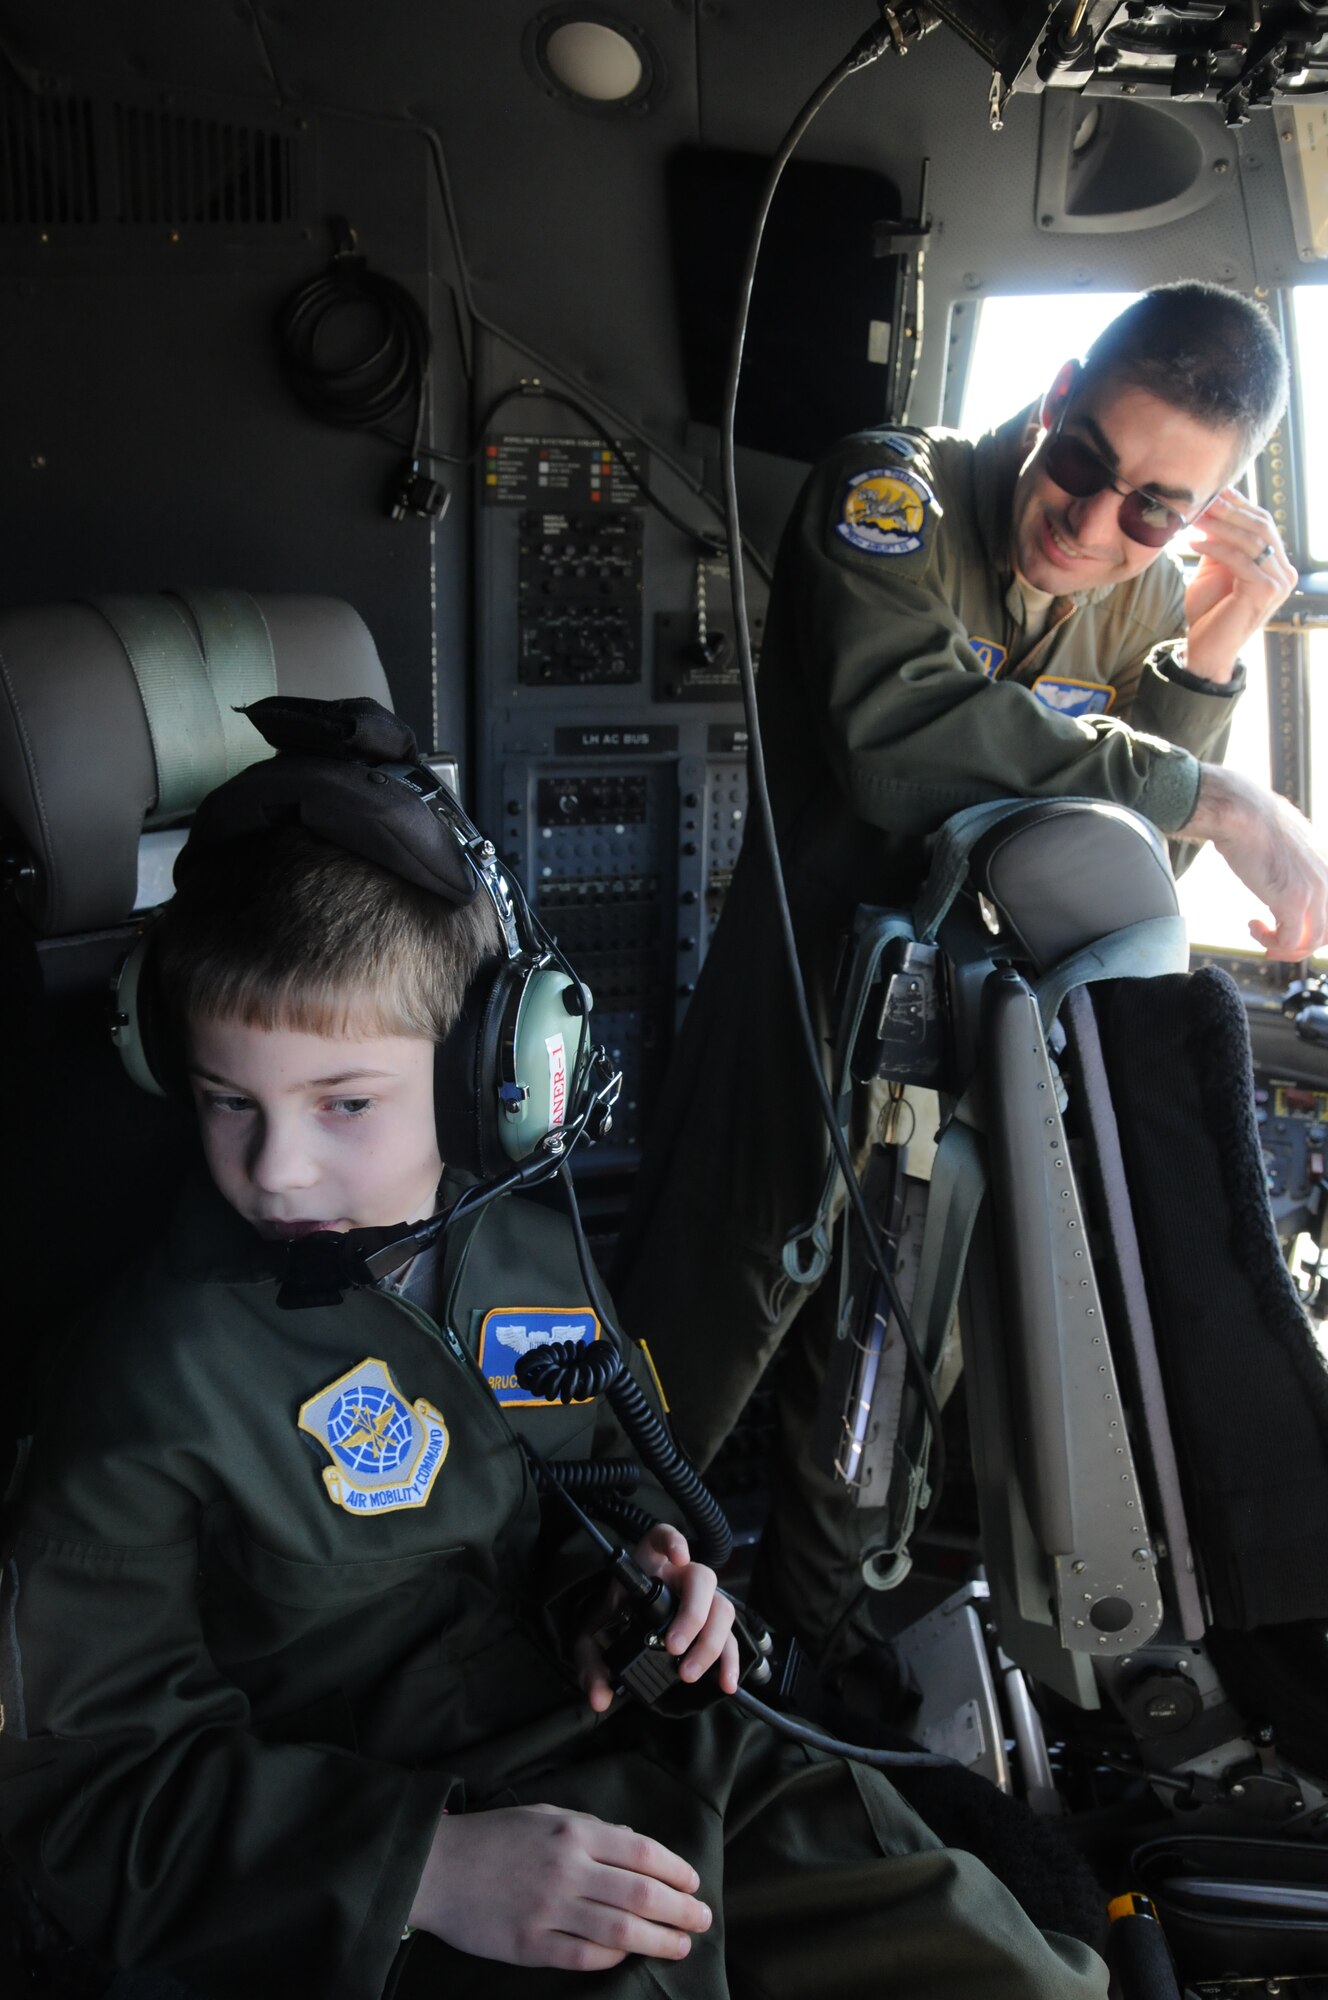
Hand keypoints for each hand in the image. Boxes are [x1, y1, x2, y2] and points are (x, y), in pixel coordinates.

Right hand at [408, 1803, 711, 1968]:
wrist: (438, 1866)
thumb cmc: (496, 1836)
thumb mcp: (547, 1814)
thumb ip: (593, 1830)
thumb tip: (635, 1846)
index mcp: (574, 1831)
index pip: (642, 1852)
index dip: (676, 1871)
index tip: (694, 1885)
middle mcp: (566, 1868)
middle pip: (640, 1895)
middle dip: (680, 1911)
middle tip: (702, 1921)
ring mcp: (548, 1909)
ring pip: (620, 1932)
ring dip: (659, 1941)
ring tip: (680, 1946)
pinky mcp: (530, 1944)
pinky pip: (584, 1957)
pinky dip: (613, 1959)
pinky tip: (629, 1957)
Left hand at [575, 1523, 738, 1714]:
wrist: (620, 1629)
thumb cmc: (610, 1621)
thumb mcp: (591, 1638)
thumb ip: (590, 1664)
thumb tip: (600, 1699)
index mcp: (647, 1564)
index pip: (662, 1536)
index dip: (674, 1541)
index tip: (679, 1558)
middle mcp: (679, 1575)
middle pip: (701, 1579)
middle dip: (692, 1615)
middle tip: (673, 1648)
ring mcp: (700, 1599)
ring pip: (721, 1608)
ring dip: (709, 1642)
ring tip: (688, 1673)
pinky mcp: (711, 1625)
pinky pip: (730, 1638)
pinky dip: (730, 1660)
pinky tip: (726, 1681)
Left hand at [1183, 489, 1295, 682]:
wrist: (1205, 650)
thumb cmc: (1208, 611)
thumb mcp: (1214, 568)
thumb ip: (1219, 541)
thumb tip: (1213, 505)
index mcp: (1275, 563)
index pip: (1262, 523)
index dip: (1238, 505)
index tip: (1212, 491)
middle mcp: (1284, 571)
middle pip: (1261, 526)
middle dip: (1230, 511)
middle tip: (1202, 500)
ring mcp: (1279, 582)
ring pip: (1252, 540)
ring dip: (1221, 525)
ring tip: (1195, 518)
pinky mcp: (1265, 591)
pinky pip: (1239, 560)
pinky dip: (1216, 548)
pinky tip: (1193, 543)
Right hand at [1183, 764, 1327, 956]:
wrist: (1240, 812)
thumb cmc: (1253, 822)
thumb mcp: (1288, 844)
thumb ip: (1297, 863)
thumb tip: (1285, 873)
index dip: (1313, 929)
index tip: (1286, 929)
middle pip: (1327, 931)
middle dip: (1300, 945)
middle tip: (1274, 944)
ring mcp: (1316, 891)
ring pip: (1313, 941)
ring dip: (1285, 946)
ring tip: (1261, 935)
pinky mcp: (1295, 901)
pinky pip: (1290, 940)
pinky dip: (1270, 940)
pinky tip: (1252, 925)